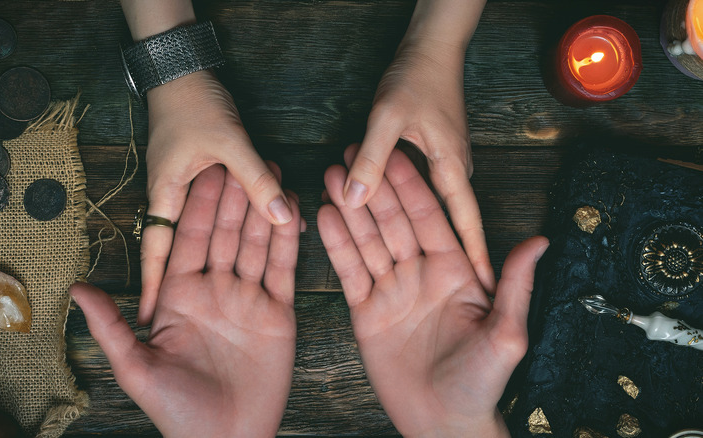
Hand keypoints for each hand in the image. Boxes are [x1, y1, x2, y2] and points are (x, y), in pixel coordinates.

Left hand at [70, 165, 300, 436]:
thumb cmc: (176, 410)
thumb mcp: (136, 367)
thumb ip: (111, 326)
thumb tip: (76, 288)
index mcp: (180, 297)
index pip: (189, 241)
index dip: (199, 206)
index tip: (207, 169)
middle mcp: (215, 291)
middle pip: (225, 234)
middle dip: (235, 197)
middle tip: (246, 157)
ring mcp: (248, 300)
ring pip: (256, 245)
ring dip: (264, 210)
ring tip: (274, 173)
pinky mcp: (278, 313)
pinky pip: (283, 270)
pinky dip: (288, 242)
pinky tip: (293, 213)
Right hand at [139, 70, 292, 325]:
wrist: (184, 67)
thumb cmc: (194, 102)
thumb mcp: (229, 142)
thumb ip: (256, 181)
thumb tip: (284, 216)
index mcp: (166, 195)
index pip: (156, 252)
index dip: (154, 288)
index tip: (150, 320)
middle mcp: (174, 198)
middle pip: (183, 249)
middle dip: (190, 282)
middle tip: (204, 316)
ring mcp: (189, 189)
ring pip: (212, 230)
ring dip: (230, 249)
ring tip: (242, 286)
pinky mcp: (205, 178)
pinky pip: (227, 210)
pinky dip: (248, 219)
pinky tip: (269, 231)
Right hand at [319, 146, 547, 436]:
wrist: (442, 423)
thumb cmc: (481, 384)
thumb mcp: (505, 335)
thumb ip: (515, 286)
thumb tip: (540, 241)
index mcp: (455, 271)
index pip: (430, 219)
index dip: (412, 187)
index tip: (395, 154)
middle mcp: (421, 274)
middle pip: (394, 222)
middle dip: (376, 187)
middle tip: (355, 151)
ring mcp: (392, 290)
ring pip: (368, 240)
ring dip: (351, 208)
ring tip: (334, 176)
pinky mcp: (367, 311)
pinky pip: (350, 272)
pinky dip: (337, 244)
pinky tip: (324, 216)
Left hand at [343, 0, 493, 291]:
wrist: (430, 47)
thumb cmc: (417, 77)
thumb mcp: (387, 117)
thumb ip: (372, 158)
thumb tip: (354, 197)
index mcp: (453, 167)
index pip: (466, 222)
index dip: (474, 257)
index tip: (480, 290)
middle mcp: (453, 171)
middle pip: (443, 221)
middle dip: (434, 250)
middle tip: (422, 285)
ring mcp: (443, 164)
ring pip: (422, 207)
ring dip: (404, 227)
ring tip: (389, 258)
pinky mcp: (430, 157)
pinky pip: (410, 191)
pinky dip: (391, 203)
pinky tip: (372, 214)